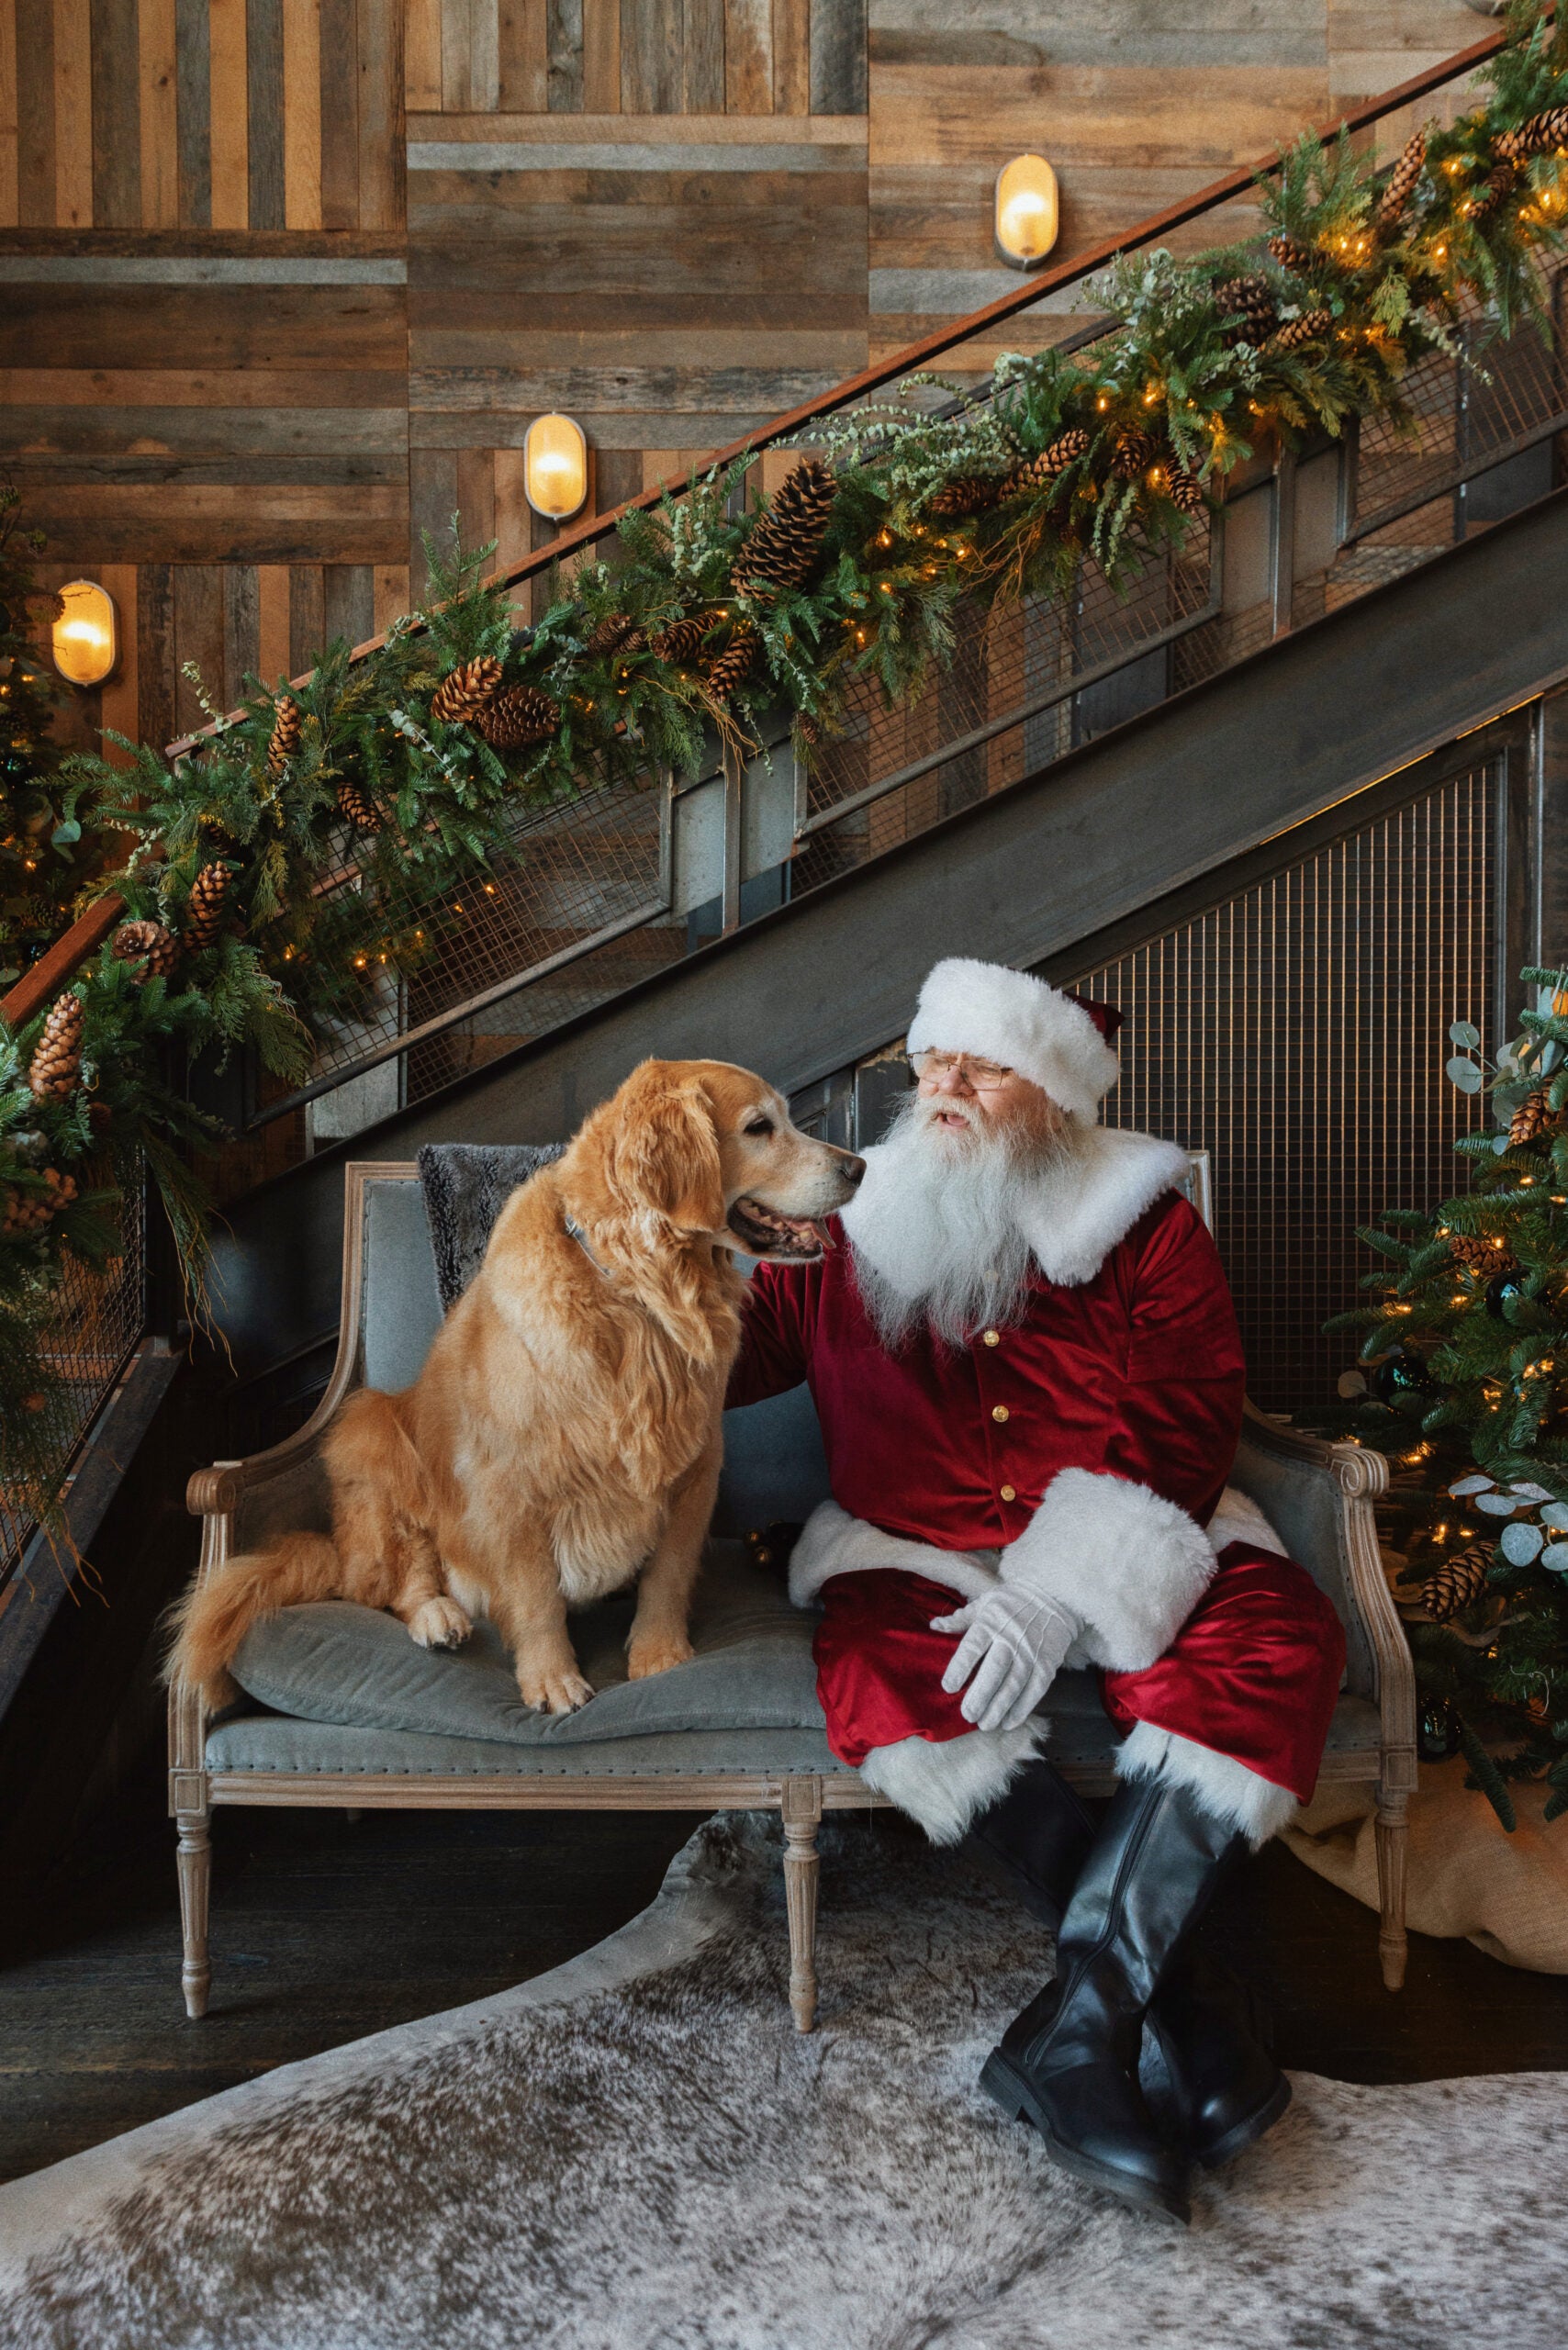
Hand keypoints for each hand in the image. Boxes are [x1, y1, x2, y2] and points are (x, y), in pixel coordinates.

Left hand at [931, 1586, 1076, 1733]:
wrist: (1054, 1597)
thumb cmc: (1013, 1601)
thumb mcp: (985, 1603)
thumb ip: (960, 1618)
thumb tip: (934, 1626)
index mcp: (991, 1621)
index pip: (973, 1647)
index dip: (960, 1668)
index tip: (948, 1687)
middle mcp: (1011, 1637)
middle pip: (994, 1670)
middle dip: (980, 1696)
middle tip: (967, 1715)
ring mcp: (1031, 1652)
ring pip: (1015, 1684)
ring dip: (1000, 1707)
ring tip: (985, 1724)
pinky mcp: (1048, 1664)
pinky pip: (1035, 1690)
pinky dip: (1023, 1708)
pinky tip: (1009, 1722)